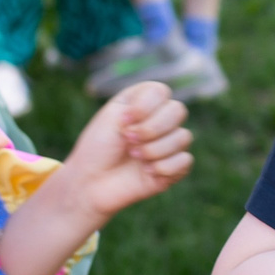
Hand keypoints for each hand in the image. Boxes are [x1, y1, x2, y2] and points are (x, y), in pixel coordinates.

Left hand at [57, 82, 193, 219]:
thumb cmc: (98, 147)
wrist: (89, 181)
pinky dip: (164, 167)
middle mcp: (160, 121)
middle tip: (128, 139)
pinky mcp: (174, 169)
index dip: (145, 106)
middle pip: (178, 111)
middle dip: (151, 128)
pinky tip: (147, 172)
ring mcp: (169, 145)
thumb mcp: (111, 116)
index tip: (122, 121)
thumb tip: (163, 118)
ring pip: (183, 137)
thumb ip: (139, 104)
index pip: (161, 92)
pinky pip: (185, 161)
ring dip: (154, 149)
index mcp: (145, 103)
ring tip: (135, 157)